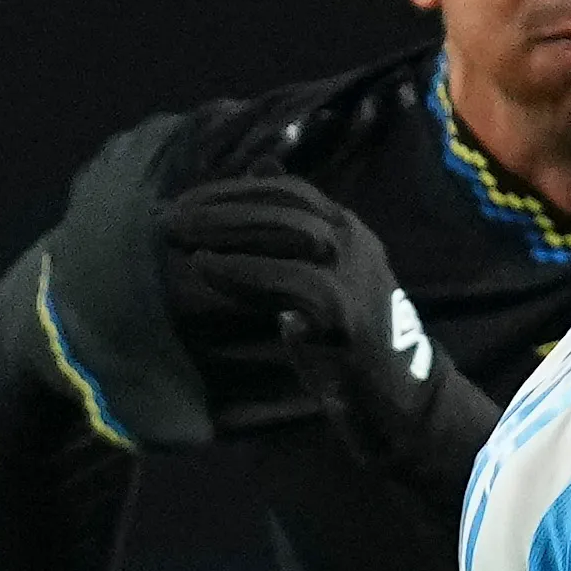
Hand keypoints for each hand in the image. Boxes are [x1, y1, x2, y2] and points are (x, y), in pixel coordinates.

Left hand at [157, 174, 466, 474]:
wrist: (399, 400)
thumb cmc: (349, 340)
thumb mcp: (319, 275)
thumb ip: (289, 235)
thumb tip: (260, 171)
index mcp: (348, 229)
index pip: (288, 191)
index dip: (234, 190)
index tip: (187, 200)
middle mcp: (354, 243)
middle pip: (284, 205)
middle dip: (223, 205)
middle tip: (170, 217)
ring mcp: (353, 276)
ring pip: (287, 232)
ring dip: (227, 229)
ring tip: (180, 237)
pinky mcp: (344, 314)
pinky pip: (288, 279)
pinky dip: (242, 270)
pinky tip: (205, 268)